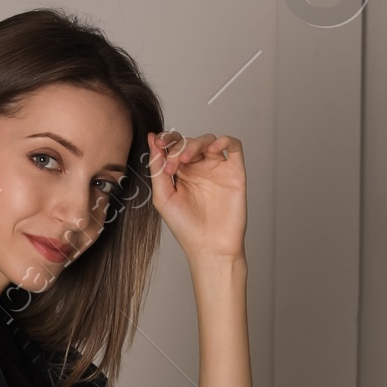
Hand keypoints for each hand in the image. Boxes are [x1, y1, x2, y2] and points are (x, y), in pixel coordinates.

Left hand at [147, 129, 246, 263]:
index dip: (166, 139)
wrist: (209, 247)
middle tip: (172, 165)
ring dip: (195, 143)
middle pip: (189, 141)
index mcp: (180, 173)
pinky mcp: (235, 172)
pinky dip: (225, 141)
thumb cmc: (186, 228)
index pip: (173, 146)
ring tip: (186, 159)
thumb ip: (156, 168)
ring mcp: (217, 169)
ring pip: (208, 140)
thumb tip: (152, 139)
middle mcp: (199, 168)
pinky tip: (213, 148)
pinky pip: (234, 146)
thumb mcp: (163, 197)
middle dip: (178, 147)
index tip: (158, 143)